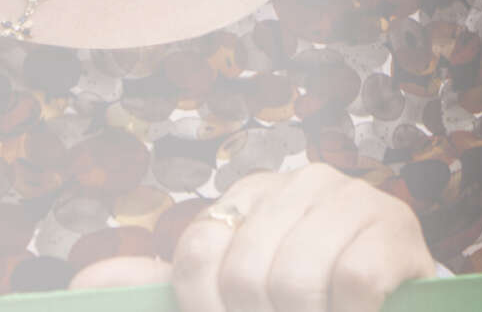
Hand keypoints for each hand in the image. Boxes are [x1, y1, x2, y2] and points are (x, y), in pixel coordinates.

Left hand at [146, 164, 439, 311]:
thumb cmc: (304, 304)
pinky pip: (352, 281)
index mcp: (251, 195)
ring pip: (294, 279)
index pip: (198, 250)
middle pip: (243, 272)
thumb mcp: (230, 296)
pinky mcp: (395, 224)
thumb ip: (172, 286)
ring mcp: (353, 196)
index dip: (208, 307)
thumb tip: (86, 276)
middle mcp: (301, 181)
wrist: (387, 311)